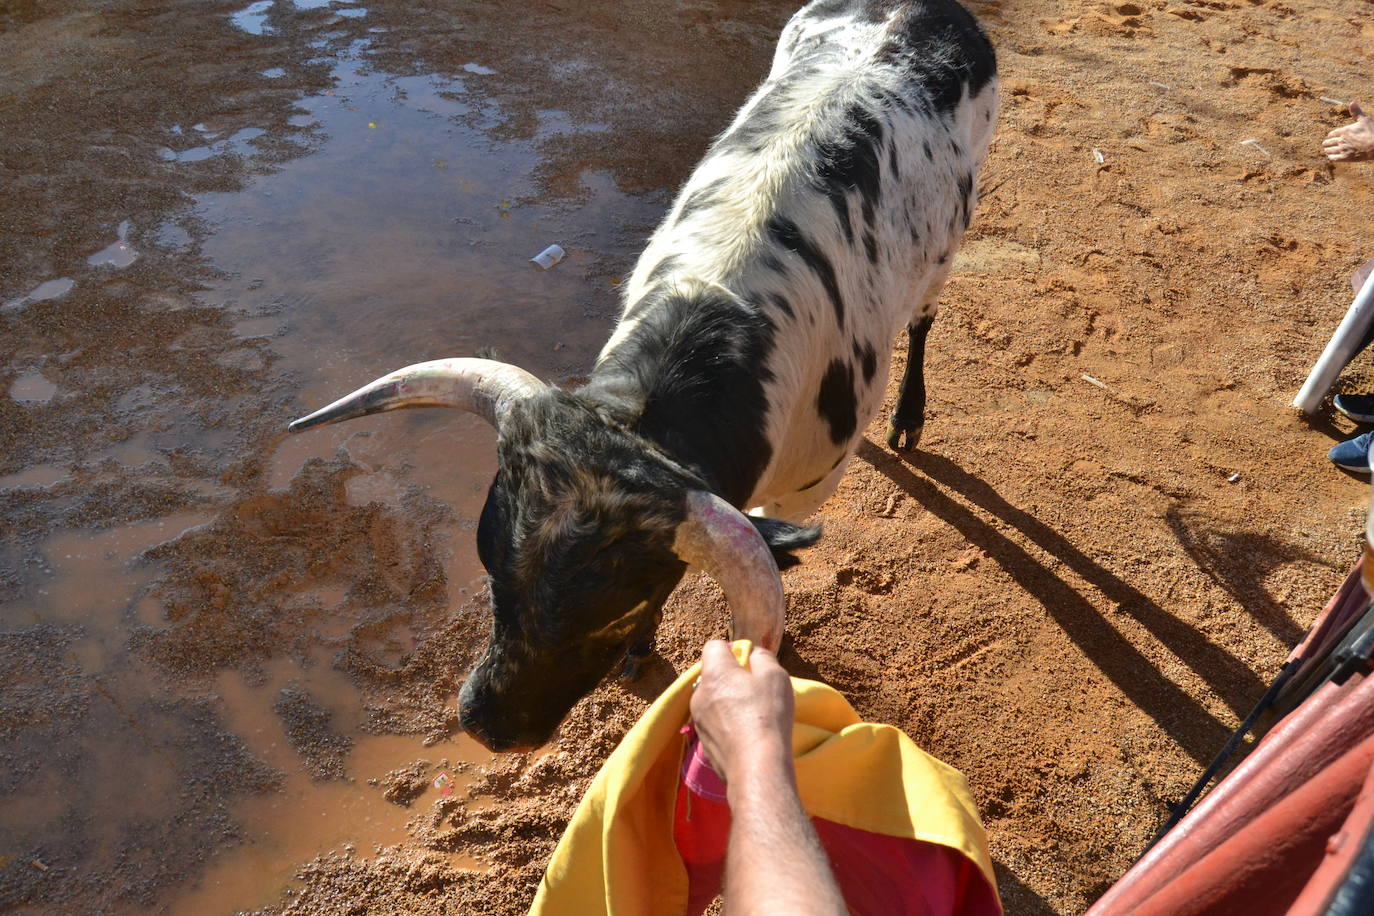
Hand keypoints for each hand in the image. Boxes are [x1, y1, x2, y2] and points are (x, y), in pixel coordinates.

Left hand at [689, 640, 794, 783]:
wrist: (756, 766)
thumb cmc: (767, 715)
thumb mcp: (775, 677)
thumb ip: (763, 658)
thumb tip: (754, 655)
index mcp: (715, 673)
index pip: (714, 646)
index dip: (733, 649)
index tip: (750, 662)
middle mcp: (699, 693)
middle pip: (712, 674)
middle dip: (731, 676)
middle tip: (754, 689)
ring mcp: (698, 719)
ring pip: (712, 699)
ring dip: (727, 700)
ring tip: (752, 715)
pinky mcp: (702, 741)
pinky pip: (714, 722)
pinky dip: (726, 722)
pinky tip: (745, 734)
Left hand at [1323, 102, 1373, 161]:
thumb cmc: (1372, 131)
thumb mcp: (1365, 119)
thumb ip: (1357, 112)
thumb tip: (1352, 102)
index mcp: (1344, 131)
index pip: (1332, 133)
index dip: (1330, 135)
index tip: (1329, 136)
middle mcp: (1341, 140)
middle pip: (1329, 142)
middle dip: (1327, 142)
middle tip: (1325, 143)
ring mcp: (1343, 149)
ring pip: (1329, 150)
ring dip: (1327, 150)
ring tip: (1326, 150)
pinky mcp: (1345, 157)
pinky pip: (1333, 158)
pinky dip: (1330, 157)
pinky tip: (1330, 156)